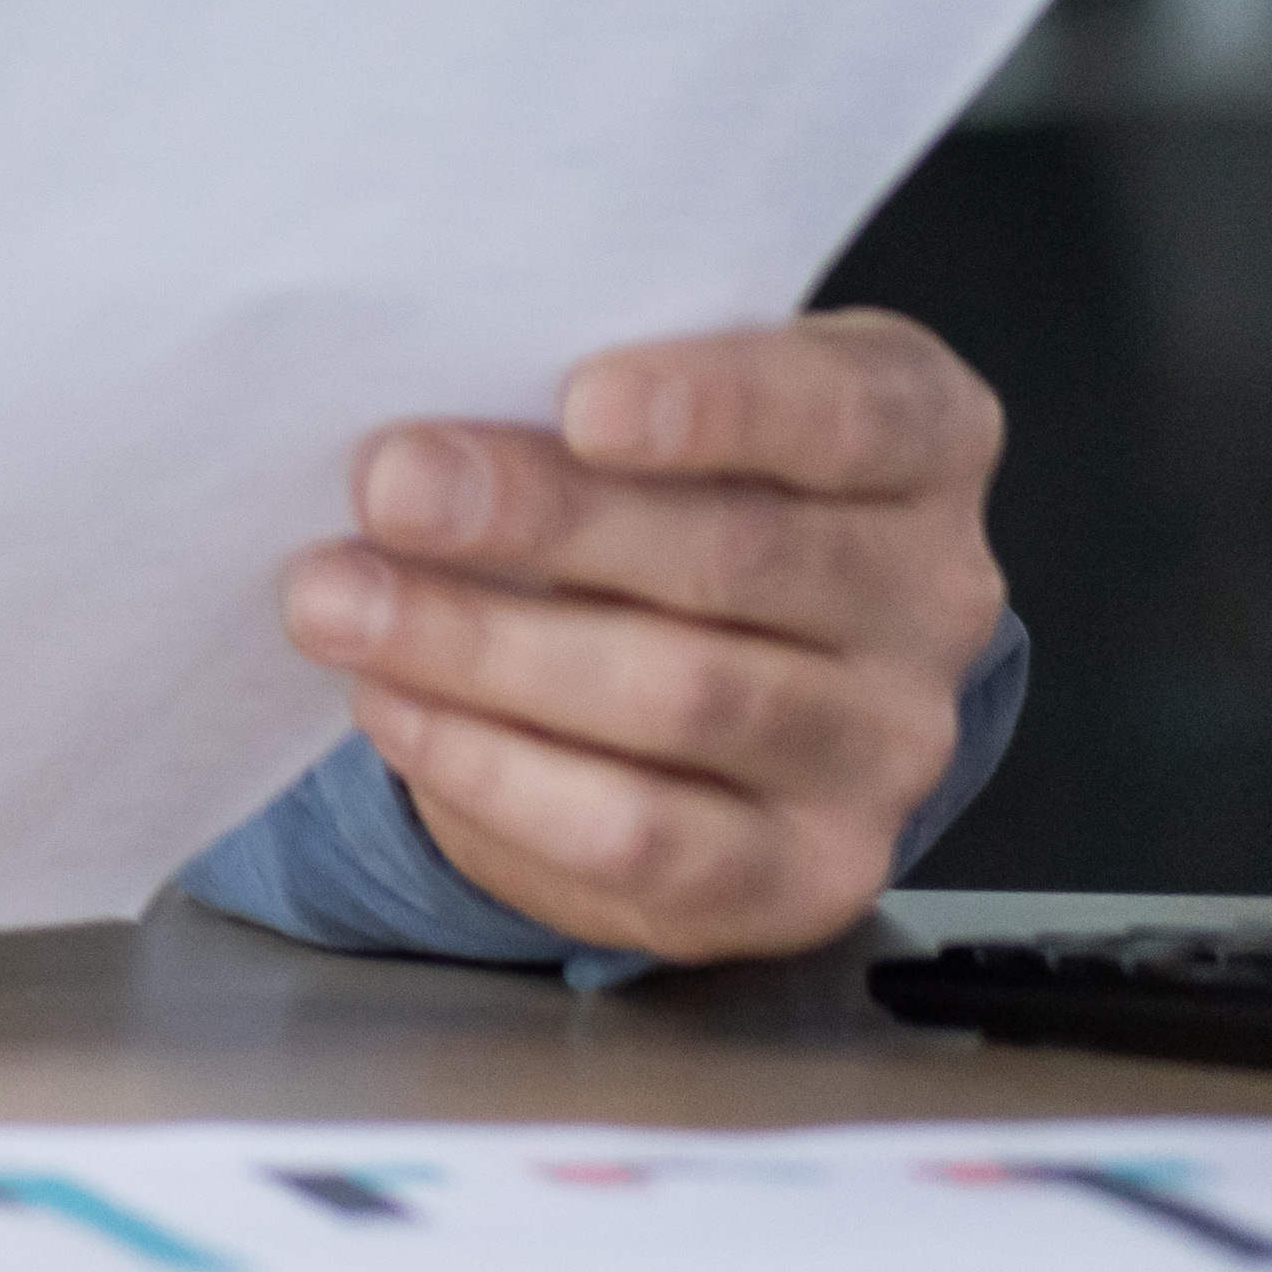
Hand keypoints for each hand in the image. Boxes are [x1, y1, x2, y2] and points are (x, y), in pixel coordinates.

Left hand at [279, 311, 1004, 964]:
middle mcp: (933, 597)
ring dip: (482, 646)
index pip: (859, 409)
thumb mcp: (640, 417)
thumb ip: (575, 400)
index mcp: (920, 443)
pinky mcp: (809, 872)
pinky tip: (395, 708)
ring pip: (684, 695)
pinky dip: (497, 769)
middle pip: (743, 555)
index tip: (581, 399)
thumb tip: (420, 425)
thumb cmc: (650, 500)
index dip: (724, 403)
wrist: (681, 695)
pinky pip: (644, 832)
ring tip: (339, 601)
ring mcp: (886, 747)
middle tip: (388, 486)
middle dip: (543, 518)